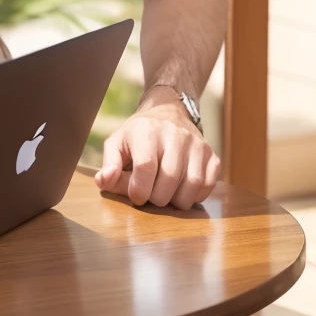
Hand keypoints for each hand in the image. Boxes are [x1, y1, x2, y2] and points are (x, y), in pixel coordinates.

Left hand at [94, 88, 219, 208]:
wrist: (168, 114)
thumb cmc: (138, 135)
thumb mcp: (117, 143)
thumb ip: (109, 164)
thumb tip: (102, 181)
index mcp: (147, 130)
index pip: (146, 166)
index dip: (139, 189)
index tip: (135, 196)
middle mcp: (175, 134)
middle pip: (169, 178)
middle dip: (157, 197)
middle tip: (150, 196)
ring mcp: (197, 144)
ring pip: (191, 185)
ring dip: (177, 200)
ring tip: (165, 195)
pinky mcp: (212, 155)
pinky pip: (208, 185)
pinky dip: (194, 196)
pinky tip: (181, 190)